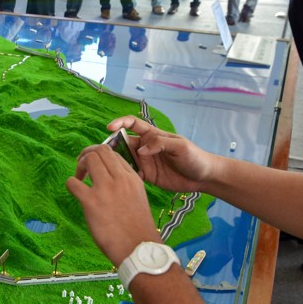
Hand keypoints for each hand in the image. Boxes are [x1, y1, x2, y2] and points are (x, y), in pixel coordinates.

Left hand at [65, 144, 158, 264]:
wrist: (138, 248)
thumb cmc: (137, 227)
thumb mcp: (137, 197)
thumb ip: (125, 184)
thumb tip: (108, 177)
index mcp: (132, 178)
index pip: (114, 153)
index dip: (100, 156)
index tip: (94, 166)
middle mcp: (120, 179)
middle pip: (100, 150)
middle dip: (87, 155)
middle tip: (82, 168)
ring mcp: (105, 189)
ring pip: (89, 159)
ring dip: (79, 166)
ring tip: (79, 178)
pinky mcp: (91, 202)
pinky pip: (73, 182)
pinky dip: (70, 183)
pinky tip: (75, 191)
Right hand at [82, 117, 215, 194]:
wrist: (204, 177)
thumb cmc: (195, 157)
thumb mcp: (180, 147)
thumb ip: (161, 144)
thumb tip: (141, 150)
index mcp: (153, 135)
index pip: (132, 124)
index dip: (120, 123)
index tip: (110, 128)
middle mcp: (145, 147)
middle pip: (123, 143)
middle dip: (110, 145)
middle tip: (99, 153)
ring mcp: (145, 162)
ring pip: (123, 159)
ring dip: (113, 162)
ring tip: (102, 167)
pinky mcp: (146, 176)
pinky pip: (129, 174)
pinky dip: (122, 176)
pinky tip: (116, 180)